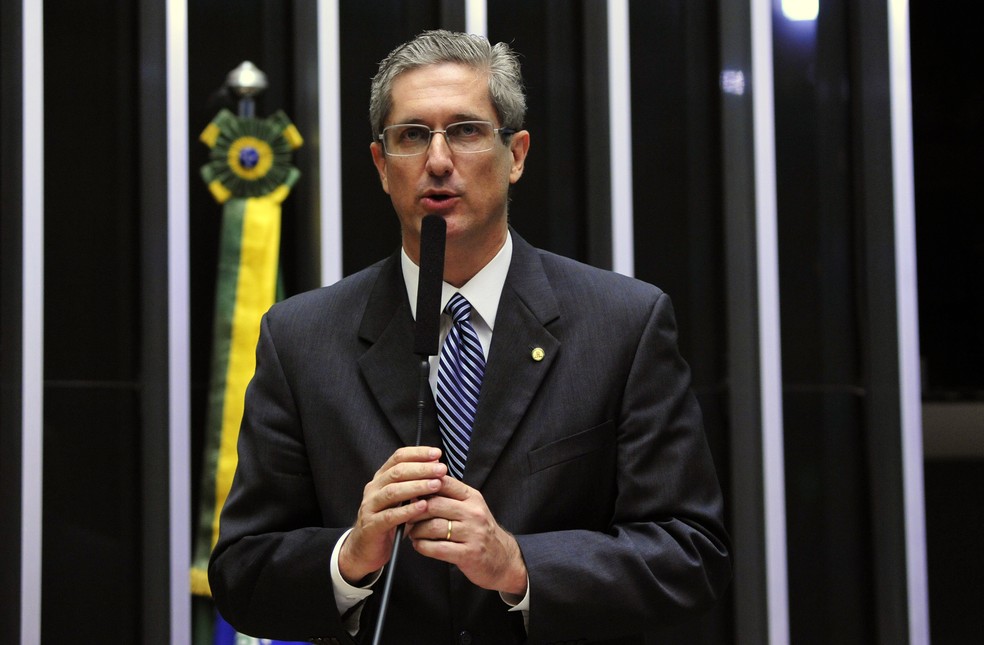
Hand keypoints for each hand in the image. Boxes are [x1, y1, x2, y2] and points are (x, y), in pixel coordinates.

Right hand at [338, 446, 447, 583]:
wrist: (365, 548)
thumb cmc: (388, 521)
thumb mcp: (401, 500)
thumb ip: (415, 485)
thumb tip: (438, 468)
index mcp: (381, 478)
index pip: (398, 457)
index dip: (418, 453)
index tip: (437, 453)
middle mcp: (374, 489)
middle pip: (397, 472)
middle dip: (421, 468)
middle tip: (441, 469)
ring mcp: (370, 506)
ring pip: (393, 491)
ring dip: (416, 486)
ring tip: (435, 485)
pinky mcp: (371, 525)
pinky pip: (390, 516)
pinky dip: (408, 510)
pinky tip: (422, 506)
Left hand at [407, 476, 527, 596]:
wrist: (503, 559)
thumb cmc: (479, 531)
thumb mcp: (471, 507)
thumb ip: (450, 497)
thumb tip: (419, 487)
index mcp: (472, 497)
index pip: (443, 482)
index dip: (422, 486)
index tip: (409, 492)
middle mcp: (473, 512)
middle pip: (434, 505)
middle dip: (415, 510)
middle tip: (406, 515)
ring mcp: (472, 533)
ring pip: (433, 527)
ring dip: (416, 530)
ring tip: (412, 532)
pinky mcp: (468, 554)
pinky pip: (437, 548)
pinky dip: (422, 546)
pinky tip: (419, 545)